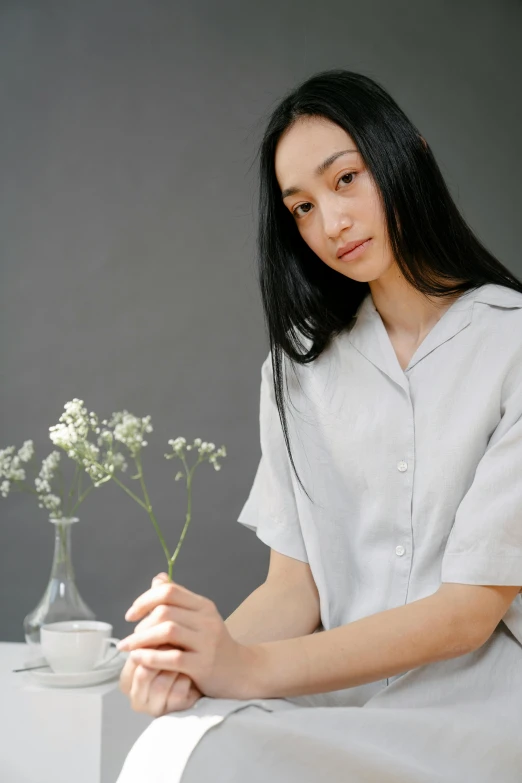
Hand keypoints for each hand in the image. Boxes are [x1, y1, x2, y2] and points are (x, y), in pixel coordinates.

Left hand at [118, 575, 255, 699]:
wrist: (241, 671)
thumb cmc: (213, 644)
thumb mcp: (198, 618)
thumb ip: (178, 600)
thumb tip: (157, 579)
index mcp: (203, 605)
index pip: (169, 591)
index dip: (144, 600)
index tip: (131, 615)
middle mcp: (207, 619)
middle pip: (165, 611)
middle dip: (141, 624)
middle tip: (131, 637)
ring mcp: (207, 642)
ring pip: (167, 631)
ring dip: (141, 639)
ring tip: (129, 648)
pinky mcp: (204, 665)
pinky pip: (172, 657)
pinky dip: (150, 657)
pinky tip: (138, 659)